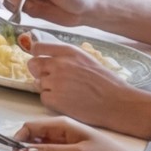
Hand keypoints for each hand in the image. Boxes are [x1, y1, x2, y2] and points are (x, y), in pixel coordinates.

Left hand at [24, 29, 150, 129]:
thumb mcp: (87, 60)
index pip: (38, 47)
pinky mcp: (54, 99)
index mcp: (68, 52)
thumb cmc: (107, 83)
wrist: (118, 103)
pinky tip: (67, 102)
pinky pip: (43, 98)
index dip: (37, 55)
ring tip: (68, 93)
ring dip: (48, 88)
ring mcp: (55, 81)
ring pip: (38, 83)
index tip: (40, 60)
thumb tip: (49, 59)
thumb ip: (67, 58)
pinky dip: (52, 101)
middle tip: (54, 81)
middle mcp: (59, 64)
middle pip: (33, 65)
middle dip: (39, 73)